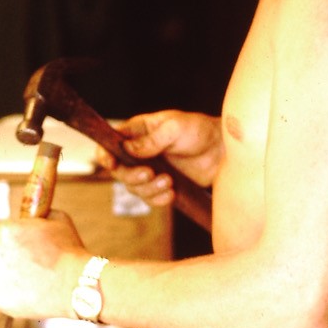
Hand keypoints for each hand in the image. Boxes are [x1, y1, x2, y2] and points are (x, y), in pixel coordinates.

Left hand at [0, 211, 86, 318]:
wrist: (77, 285)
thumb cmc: (70, 251)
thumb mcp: (59, 220)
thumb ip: (40, 216)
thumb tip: (36, 216)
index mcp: (6, 231)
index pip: (6, 233)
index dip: (21, 239)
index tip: (32, 247)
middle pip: (0, 255)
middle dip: (14, 259)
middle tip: (36, 266)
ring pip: (2, 277)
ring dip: (15, 278)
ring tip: (38, 282)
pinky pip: (4, 296)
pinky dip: (16, 298)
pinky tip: (34, 295)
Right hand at [96, 110, 221, 206]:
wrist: (222, 151)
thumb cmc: (200, 131)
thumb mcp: (175, 127)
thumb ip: (150, 139)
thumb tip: (127, 148)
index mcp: (138, 131)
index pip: (110, 143)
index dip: (105, 155)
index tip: (112, 164)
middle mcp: (139, 152)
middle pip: (119, 171)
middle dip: (132, 176)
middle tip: (150, 173)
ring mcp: (150, 170)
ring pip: (134, 188)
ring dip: (149, 189)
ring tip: (169, 182)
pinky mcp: (161, 186)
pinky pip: (149, 199)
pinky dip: (158, 199)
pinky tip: (172, 192)